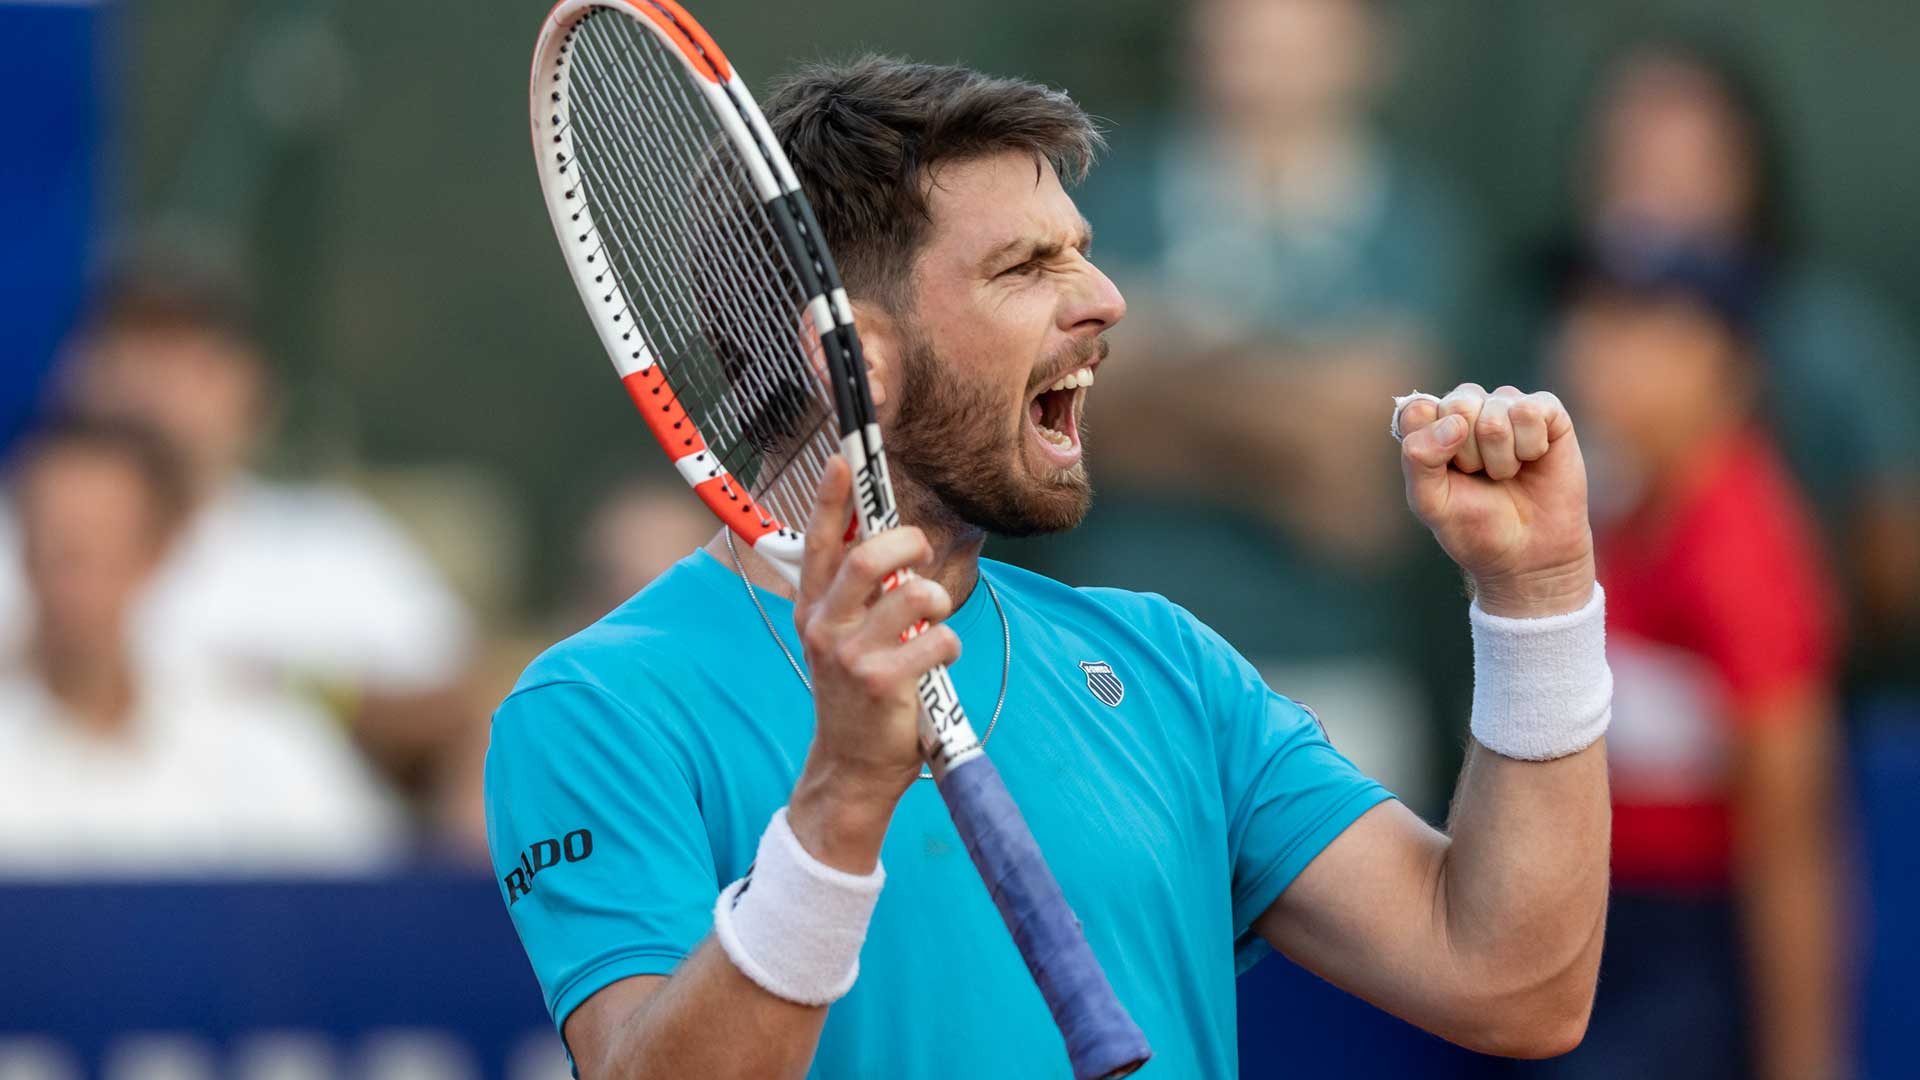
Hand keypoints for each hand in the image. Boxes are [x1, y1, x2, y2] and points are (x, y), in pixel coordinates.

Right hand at [786, 456, 960, 871]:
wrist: (851, 763)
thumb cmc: (856, 691)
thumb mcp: (839, 638)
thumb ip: (855, 594)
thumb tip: (885, 541)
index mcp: (813, 608)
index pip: (820, 542)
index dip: (832, 498)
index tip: (845, 458)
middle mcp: (824, 626)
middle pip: (868, 558)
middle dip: (906, 542)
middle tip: (920, 551)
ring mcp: (850, 655)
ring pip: (911, 595)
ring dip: (935, 598)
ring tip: (932, 616)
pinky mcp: (881, 681)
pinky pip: (937, 639)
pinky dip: (948, 642)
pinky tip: (937, 656)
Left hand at [1394, 384, 1595, 617]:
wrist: (1529, 554)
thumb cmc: (1474, 526)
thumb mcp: (1431, 502)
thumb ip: (1419, 459)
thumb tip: (1455, 421)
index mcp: (1433, 427)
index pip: (1418, 409)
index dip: (1432, 444)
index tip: (1447, 475)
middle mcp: (1468, 409)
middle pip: (1458, 405)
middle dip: (1470, 453)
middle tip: (1480, 476)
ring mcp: (1507, 407)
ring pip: (1496, 411)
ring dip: (1502, 457)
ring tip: (1506, 474)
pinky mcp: (1546, 411)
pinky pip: (1530, 410)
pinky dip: (1530, 445)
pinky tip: (1532, 459)